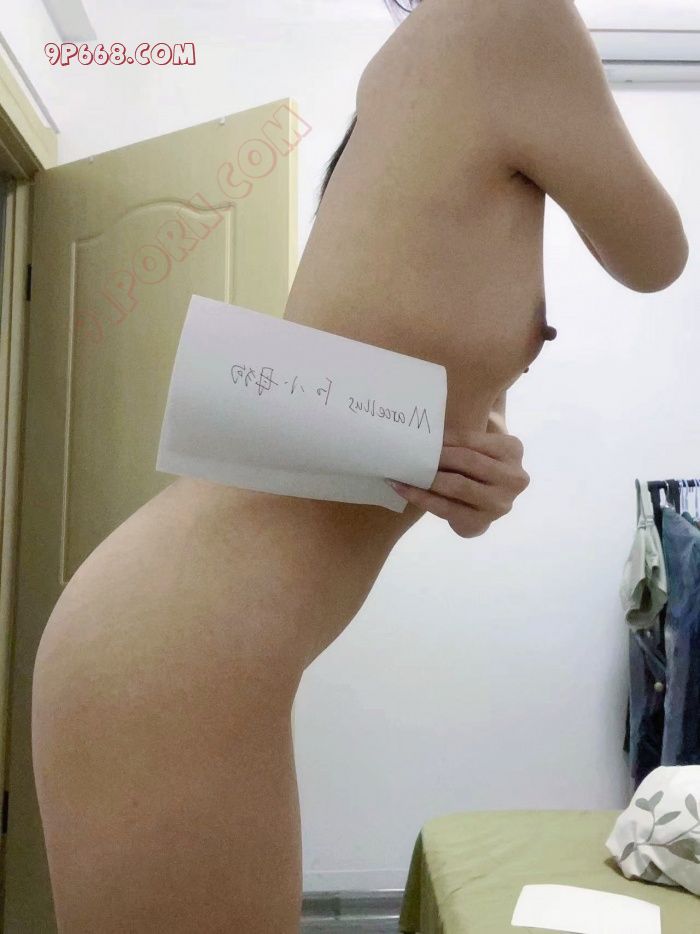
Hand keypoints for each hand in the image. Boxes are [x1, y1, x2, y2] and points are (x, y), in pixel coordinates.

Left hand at [385, 421, 529, 537]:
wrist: (486, 500)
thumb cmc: (478, 463)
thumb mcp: (479, 445)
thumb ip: (462, 438)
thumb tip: (423, 428)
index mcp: (513, 450)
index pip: (472, 439)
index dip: (444, 438)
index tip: (421, 435)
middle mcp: (514, 478)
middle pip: (468, 461)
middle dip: (436, 456)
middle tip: (409, 451)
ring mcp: (500, 504)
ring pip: (457, 486)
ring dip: (426, 477)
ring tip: (402, 469)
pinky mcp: (481, 523)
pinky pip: (445, 508)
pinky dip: (420, 497)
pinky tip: (401, 488)